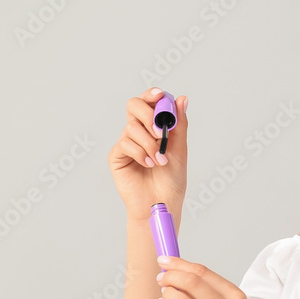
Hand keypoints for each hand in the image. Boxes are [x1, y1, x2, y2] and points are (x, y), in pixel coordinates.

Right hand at [108, 87, 188, 220]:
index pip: (149, 102)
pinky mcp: (117, 157)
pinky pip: (125, 144)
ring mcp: (126, 143)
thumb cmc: (171, 180)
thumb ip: (179, 124)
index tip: (160, 96)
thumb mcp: (179, 149)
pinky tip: (148, 164)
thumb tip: (182, 98)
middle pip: (134, 105)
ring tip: (159, 160)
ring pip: (132, 127)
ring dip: (149, 143)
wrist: (161, 203)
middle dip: (147, 113)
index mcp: (153, 127)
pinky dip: (139, 153)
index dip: (152, 95)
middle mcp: (138, 132)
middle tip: (160, 132)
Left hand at [154, 254, 271, 298]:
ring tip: (165, 292)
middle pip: (190, 282)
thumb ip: (212, 291)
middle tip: (162, 277)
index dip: (180, 263)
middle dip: (170, 275)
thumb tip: (181, 273)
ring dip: (166, 292)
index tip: (166, 260)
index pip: (202, 272)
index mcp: (236, 297)